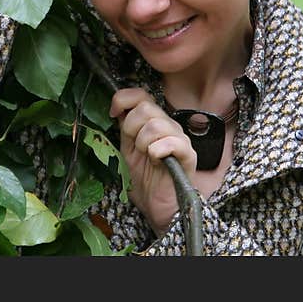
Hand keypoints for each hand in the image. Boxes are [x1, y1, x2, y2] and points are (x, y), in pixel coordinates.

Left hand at [110, 88, 197, 235]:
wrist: (157, 206)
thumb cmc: (144, 180)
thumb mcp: (127, 150)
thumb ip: (125, 128)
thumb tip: (118, 107)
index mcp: (153, 122)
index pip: (140, 94)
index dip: (123, 99)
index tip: (113, 114)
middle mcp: (168, 125)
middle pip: (146, 108)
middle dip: (132, 128)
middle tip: (135, 147)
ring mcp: (180, 138)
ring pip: (155, 125)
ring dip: (143, 143)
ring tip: (146, 156)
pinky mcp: (188, 155)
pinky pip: (171, 142)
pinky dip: (157, 152)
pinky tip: (157, 162)